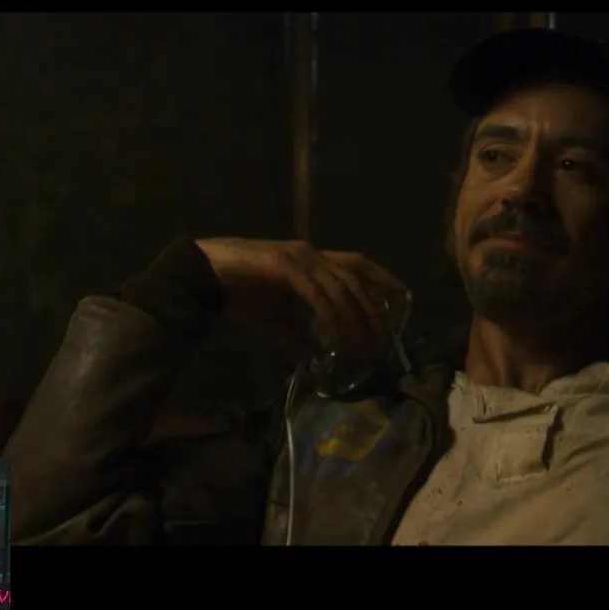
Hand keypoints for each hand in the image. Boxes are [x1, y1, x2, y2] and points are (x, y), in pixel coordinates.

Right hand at [195, 238, 406, 356]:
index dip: (382, 278)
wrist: (206, 274)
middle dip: (372, 309)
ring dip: (355, 318)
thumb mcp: (275, 318)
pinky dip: (329, 316)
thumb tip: (314, 356)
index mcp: (312, 258)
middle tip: (383, 338)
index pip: (357, 264)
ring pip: (340, 288)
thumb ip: (296, 334)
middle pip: (355, 279)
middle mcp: (311, 253)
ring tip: (363, 344)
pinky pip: (316, 294)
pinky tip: (333, 336)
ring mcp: (299, 258)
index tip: (402, 295)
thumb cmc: (240, 291)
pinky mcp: (285, 266)